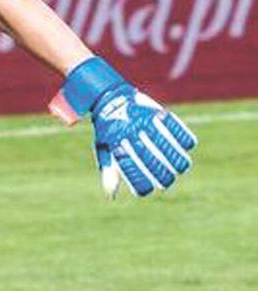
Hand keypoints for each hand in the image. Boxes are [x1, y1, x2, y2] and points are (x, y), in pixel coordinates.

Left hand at [49, 57, 196, 197]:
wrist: (108, 95)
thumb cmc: (108, 128)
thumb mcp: (103, 147)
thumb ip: (109, 169)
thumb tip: (110, 195)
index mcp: (116, 142)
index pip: (132, 170)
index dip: (141, 184)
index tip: (148, 191)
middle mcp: (131, 133)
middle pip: (153, 160)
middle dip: (163, 176)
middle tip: (167, 182)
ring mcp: (145, 122)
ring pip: (167, 145)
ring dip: (177, 160)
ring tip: (181, 168)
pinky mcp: (155, 111)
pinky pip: (175, 126)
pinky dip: (183, 136)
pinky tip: (187, 146)